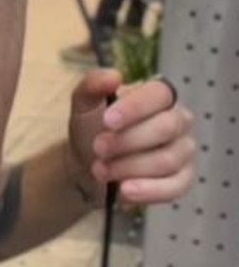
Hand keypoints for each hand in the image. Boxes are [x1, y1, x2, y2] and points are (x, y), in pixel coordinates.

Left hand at [66, 69, 194, 206]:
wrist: (86, 164)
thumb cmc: (92, 128)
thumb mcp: (84, 103)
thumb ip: (93, 84)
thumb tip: (113, 76)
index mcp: (158, 96)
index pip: (159, 94)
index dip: (134, 107)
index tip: (107, 121)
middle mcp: (178, 120)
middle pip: (166, 128)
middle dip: (128, 141)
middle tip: (98, 148)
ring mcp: (183, 151)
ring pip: (167, 160)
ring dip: (129, 167)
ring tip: (101, 170)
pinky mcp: (182, 179)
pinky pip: (175, 187)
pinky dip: (148, 190)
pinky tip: (124, 190)